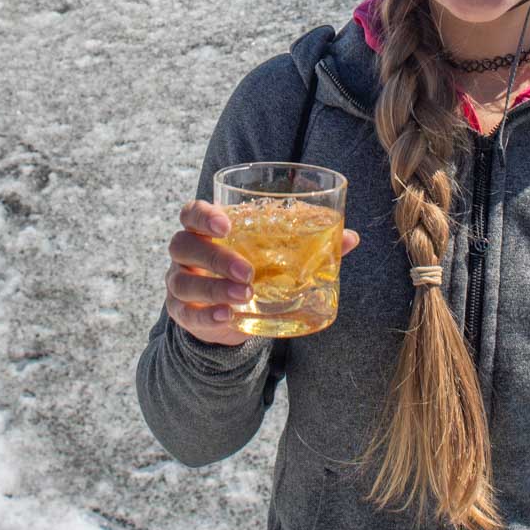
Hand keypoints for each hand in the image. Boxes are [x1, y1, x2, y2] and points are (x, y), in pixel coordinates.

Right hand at [166, 199, 360, 346]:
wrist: (230, 313)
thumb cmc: (253, 269)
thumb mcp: (273, 255)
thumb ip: (309, 244)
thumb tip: (350, 238)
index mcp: (206, 229)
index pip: (191, 212)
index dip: (204, 215)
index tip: (226, 224)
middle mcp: (187, 253)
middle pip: (184, 244)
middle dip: (216, 256)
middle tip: (248, 272)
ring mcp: (179, 282)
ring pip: (182, 281)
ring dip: (213, 288)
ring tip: (244, 296)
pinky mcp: (182, 313)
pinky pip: (186, 313)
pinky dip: (207, 315)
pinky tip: (227, 316)